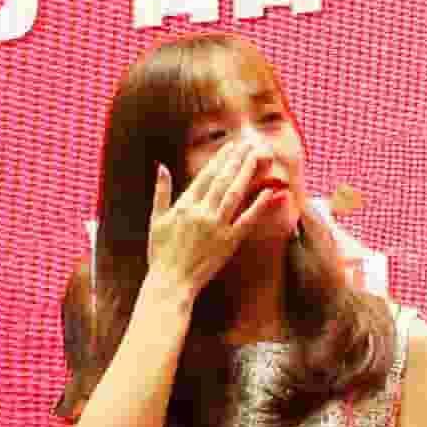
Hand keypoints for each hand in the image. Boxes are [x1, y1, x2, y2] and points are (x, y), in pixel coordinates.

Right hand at [146, 133, 279, 294]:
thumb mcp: (156, 219)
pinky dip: (258, 205)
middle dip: (237, 160)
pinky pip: (247, 220)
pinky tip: (269, 192)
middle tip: (250, 144)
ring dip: (247, 173)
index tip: (232, 146)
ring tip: (258, 157)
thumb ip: (161, 192)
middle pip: (223, 180)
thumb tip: (161, 167)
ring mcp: (216, 227)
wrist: (170, 282)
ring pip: (235, 194)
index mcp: (184, 205)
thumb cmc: (161, 253)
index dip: (221, 159)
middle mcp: (201, 212)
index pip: (206, 176)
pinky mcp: (229, 242)